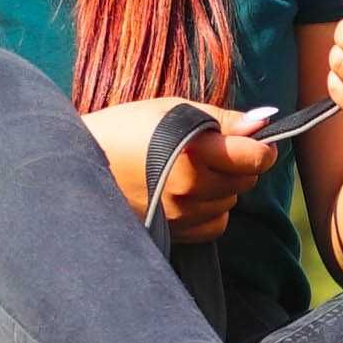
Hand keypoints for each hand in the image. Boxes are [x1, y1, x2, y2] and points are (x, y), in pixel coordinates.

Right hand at [79, 97, 277, 240]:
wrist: (78, 162)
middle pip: (246, 180)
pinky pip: (214, 225)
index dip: (262, 147)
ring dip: (222, 187)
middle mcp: (191, 188)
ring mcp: (181, 214)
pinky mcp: (173, 233)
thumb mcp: (173, 110)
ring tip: (191, 170)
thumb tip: (263, 122)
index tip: (254, 140)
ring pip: (230, 201)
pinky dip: (210, 210)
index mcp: (194, 152)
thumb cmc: (126, 127)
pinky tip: (187, 194)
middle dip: (239, 164)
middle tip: (213, 150)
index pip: (255, 157)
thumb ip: (222, 119)